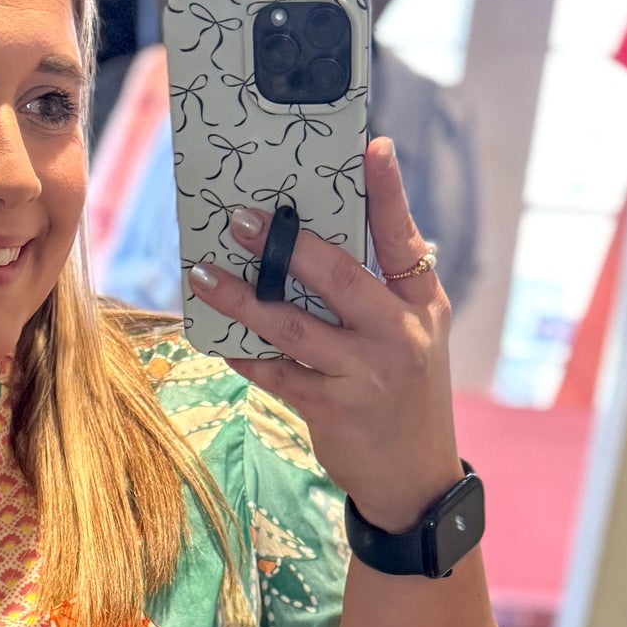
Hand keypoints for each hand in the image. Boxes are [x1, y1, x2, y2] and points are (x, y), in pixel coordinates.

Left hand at [185, 137, 462, 533]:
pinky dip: (245, 354)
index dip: (389, 194)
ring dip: (243, 300)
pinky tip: (217, 337)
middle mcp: (398, 335)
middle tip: (241, 219)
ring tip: (205, 275)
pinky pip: (277, 375)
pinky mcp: (333, 411)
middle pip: (338, 277)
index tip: (373, 148)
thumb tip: (335, 236)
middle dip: (286, 245)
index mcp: (421, 305)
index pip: (403, 240)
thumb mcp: (418, 333)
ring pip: (293, 328)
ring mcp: (365, 375)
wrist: (415, 477)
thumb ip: (386, 287)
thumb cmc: (407, 391)